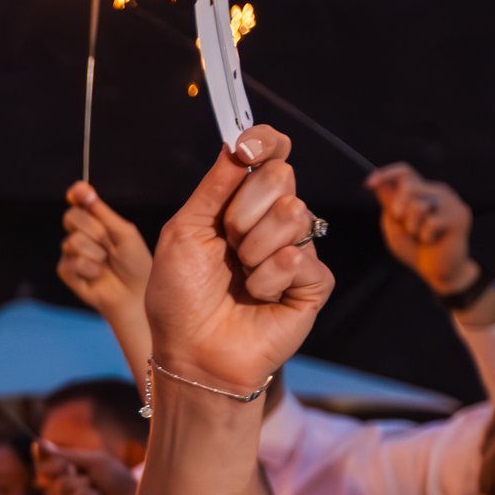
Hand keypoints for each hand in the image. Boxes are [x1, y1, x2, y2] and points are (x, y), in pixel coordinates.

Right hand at [34, 442, 137, 494]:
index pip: (49, 458)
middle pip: (48, 471)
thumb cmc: (116, 479)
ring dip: (83, 485)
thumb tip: (39, 442)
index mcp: (72, 465)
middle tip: (76, 469)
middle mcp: (67, 480)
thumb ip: (65, 455)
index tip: (38, 445)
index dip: (41, 453)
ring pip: (61, 486)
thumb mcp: (92, 461)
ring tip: (98, 490)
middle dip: (62, 467)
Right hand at [58, 183, 152, 325]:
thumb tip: (85, 191)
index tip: (82, 192)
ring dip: (95, 253)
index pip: (78, 199)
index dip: (77, 193)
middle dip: (93, 229)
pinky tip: (98, 275)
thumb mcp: (124, 232)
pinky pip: (70, 262)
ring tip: (106, 263)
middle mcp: (81, 233)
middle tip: (109, 242)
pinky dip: (89, 269)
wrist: (135, 293)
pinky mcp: (67, 271)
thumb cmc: (135, 262)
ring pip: (72, 241)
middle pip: (70, 217)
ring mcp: (72, 252)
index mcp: (95, 220)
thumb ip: (102, 213)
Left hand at [144, 127, 332, 393]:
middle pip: (282, 176)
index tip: (246, 149)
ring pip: (294, 213)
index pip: (269, 154)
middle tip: (227, 242)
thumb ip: (213, 186)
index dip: (263, 142)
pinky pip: (300, 257)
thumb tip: (236, 141)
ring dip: (253, 248)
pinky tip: (258, 297)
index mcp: (240, 204)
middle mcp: (272, 221)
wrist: (192, 353)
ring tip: (240, 276)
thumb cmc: (180, 297)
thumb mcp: (184, 232)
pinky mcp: (314, 282)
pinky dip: (269, 278)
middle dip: (244, 208)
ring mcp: (296, 249)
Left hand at [367, 163, 477, 296]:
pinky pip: (431, 222)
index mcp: (422, 191)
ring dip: (411, 226)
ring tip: (420, 235)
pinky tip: (433, 241)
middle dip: (397, 208)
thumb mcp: (394, 226)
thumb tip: (378, 184)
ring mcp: (451, 202)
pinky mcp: (460, 215)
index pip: (404, 172)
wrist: (437, 270)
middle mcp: (438, 191)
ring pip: (418, 205)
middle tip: (403, 224)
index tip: (367, 184)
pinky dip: (425, 237)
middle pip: (408, 185)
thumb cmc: (414, 248)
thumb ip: (389, 205)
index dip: (385, 174)